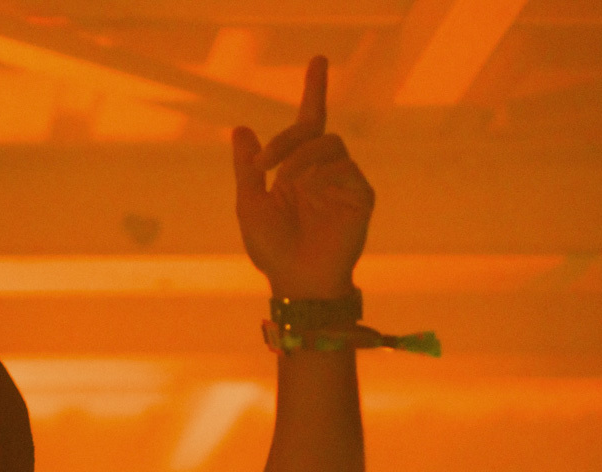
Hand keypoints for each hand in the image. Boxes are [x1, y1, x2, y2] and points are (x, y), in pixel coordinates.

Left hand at [231, 58, 373, 299]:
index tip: (318, 59)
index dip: (314, 91)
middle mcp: (322, 171)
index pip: (308, 123)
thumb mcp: (249, 204)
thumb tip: (240, 129)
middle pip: (315, 130)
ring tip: (286, 184)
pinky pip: (347, 170)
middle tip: (266, 163)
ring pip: (329, 146)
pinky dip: (325, 176)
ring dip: (302, 159)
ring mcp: (343, 182)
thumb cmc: (271, 248)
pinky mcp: (361, 197)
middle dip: (288, 140)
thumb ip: (248, 167)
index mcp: (296, 169)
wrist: (297, 281)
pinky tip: (312, 194)